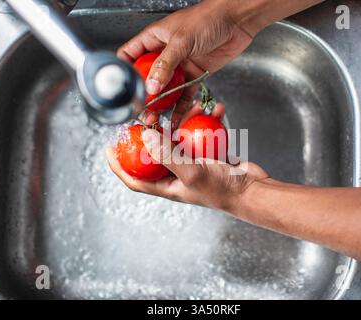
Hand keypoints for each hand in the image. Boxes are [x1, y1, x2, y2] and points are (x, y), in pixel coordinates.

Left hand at [105, 106, 268, 210]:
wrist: (252, 191)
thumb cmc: (222, 189)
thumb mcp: (191, 171)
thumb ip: (166, 154)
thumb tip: (145, 135)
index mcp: (168, 185)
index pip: (135, 180)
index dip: (118, 166)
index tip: (107, 150)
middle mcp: (178, 174)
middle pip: (155, 153)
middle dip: (151, 133)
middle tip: (147, 115)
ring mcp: (194, 163)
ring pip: (182, 138)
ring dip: (186, 120)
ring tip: (194, 105)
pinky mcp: (210, 153)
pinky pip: (204, 134)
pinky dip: (210, 122)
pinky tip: (217, 110)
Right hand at [117, 0, 253, 126]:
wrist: (236, 22)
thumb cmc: (208, 19)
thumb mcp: (181, 41)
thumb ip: (165, 64)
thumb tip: (151, 85)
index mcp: (154, 39)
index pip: (130, 55)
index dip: (125, 71)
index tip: (124, 88)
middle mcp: (164, 53)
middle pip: (147, 77)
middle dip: (143, 95)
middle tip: (141, 109)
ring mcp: (179, 65)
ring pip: (165, 89)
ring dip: (160, 104)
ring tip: (155, 118)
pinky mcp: (194, 75)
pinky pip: (184, 94)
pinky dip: (180, 107)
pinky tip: (175, 118)